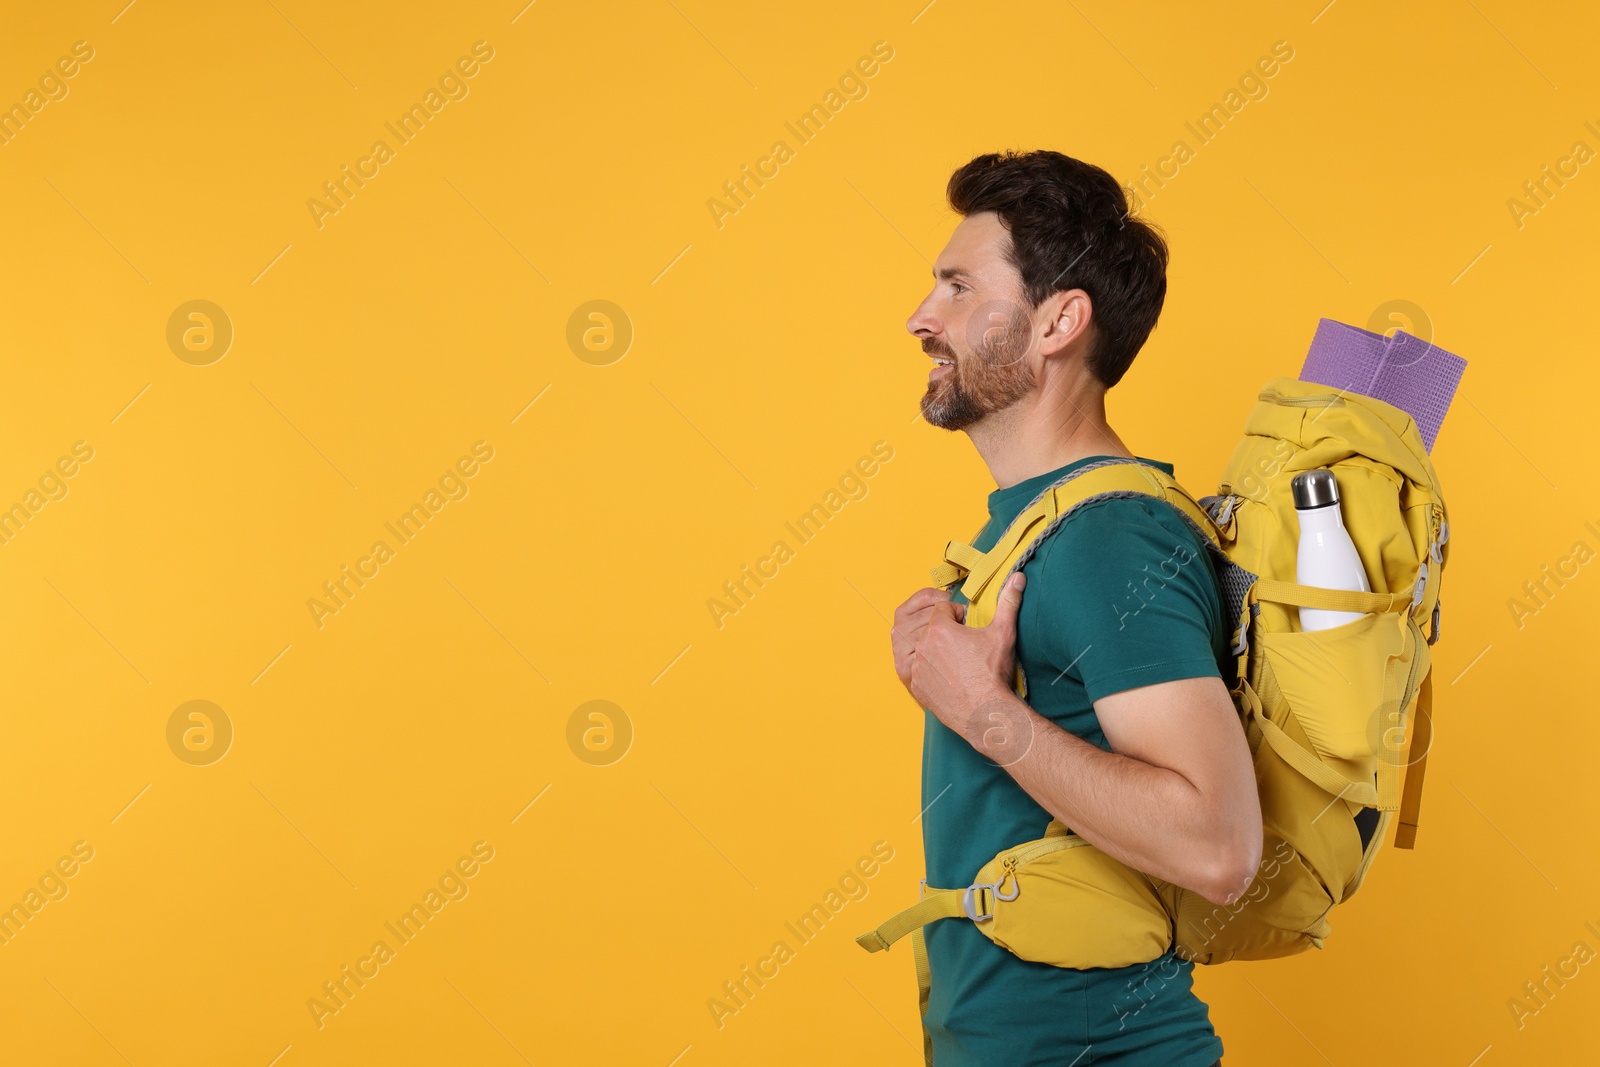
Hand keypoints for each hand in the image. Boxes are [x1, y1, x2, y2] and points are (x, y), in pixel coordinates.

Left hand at [891, 572, 1027, 743]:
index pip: (941, 609)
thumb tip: (1017, 577)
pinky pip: (915, 667)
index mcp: (939, 629)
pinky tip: (945, 671)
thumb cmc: (992, 674)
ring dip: (931, 645)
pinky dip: (926, 666)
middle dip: (942, 627)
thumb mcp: (1003, 634)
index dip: (956, 614)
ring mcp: (915, 667)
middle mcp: (922, 646)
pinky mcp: (915, 685)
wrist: (985, 712)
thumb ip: (1008, 602)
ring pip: (917, 645)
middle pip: (927, 625)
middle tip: (960, 640)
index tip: (967, 624)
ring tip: (950, 654)